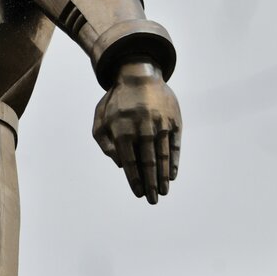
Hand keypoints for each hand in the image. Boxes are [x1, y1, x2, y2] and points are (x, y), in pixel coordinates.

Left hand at [92, 59, 181, 203]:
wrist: (138, 75)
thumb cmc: (116, 102)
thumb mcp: (101, 118)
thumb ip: (104, 142)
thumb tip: (120, 164)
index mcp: (122, 129)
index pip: (130, 162)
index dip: (135, 180)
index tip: (139, 194)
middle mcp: (142, 128)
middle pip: (148, 162)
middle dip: (151, 184)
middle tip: (153, 200)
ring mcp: (160, 124)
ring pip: (163, 156)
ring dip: (163, 176)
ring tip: (164, 191)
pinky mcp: (173, 120)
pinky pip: (175, 145)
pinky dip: (174, 161)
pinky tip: (172, 174)